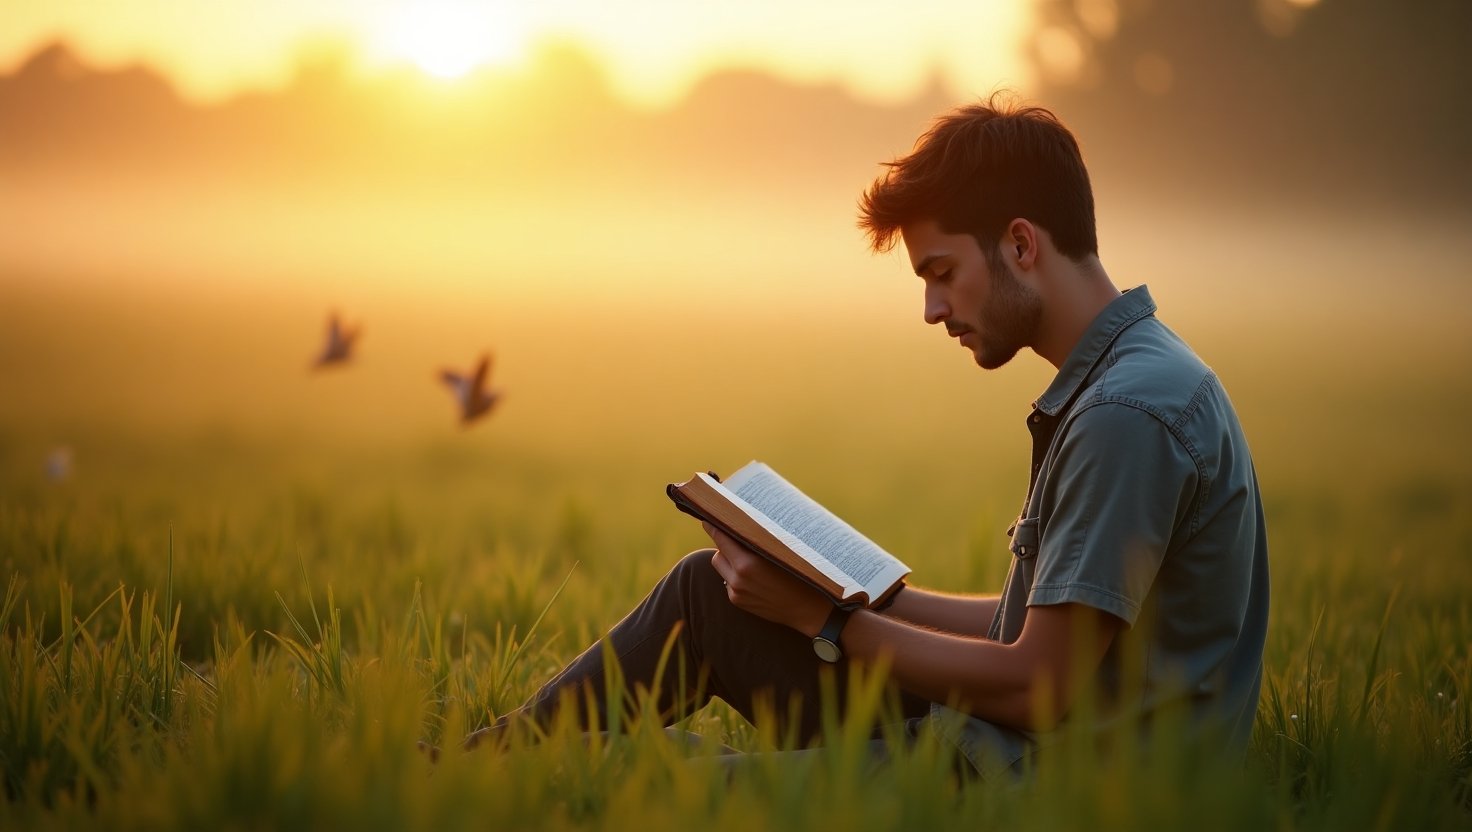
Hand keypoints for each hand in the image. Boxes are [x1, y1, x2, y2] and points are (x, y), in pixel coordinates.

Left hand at [702, 522, 830, 636]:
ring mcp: (736, 592)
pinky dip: (736, 576)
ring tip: (750, 561)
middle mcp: (738, 579)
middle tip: (741, 542)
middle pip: (718, 554)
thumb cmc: (799, 575)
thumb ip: (757, 541)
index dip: (714, 527)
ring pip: (721, 568)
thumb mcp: (780, 553)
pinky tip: (755, 578)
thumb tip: (739, 525)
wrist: (807, 610)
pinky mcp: (737, 602)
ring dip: (729, 561)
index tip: (708, 519)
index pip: (721, 539)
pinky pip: (729, 581)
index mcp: (748, 564)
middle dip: (725, 547)